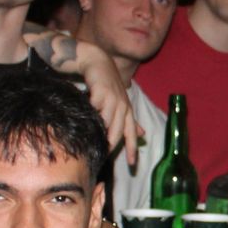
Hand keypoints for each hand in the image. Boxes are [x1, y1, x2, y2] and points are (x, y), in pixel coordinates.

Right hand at [27, 31, 142, 166]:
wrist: (98, 63)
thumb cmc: (108, 86)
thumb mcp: (121, 103)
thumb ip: (129, 120)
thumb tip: (143, 135)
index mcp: (128, 110)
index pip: (131, 133)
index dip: (132, 148)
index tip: (132, 164)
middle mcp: (122, 106)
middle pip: (119, 131)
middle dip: (112, 145)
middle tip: (103, 158)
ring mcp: (112, 99)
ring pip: (107, 123)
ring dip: (101, 135)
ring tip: (94, 147)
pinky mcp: (100, 92)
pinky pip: (95, 110)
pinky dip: (91, 119)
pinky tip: (85, 126)